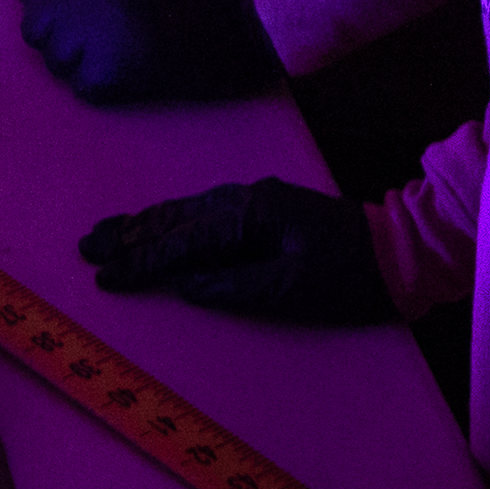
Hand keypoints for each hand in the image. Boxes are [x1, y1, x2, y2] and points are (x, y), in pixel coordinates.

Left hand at [14, 0, 278, 101]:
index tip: (79, 19)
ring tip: (123, 59)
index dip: (54, 11)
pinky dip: (105, 88)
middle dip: (62, 39)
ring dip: (83, 65)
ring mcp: (97, 28)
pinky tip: (135, 75)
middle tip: (100, 44)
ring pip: (57, 63)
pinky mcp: (114, 69)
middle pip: (36, 30)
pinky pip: (84, 89)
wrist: (251, 5)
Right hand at [79, 178, 393, 325]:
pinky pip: (204, 217)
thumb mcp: (295, 289)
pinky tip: (156, 229)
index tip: (106, 275)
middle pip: (177, 218)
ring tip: (109, 236)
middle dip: (132, 234)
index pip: (184, 241)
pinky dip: (173, 225)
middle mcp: (247, 199)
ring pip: (187, 214)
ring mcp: (255, 203)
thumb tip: (189, 286)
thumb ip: (237, 286)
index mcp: (252, 213)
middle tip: (88, 247)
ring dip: (147, 226)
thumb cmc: (350, 277)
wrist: (401, 253)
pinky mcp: (264, 213)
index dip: (143, 261)